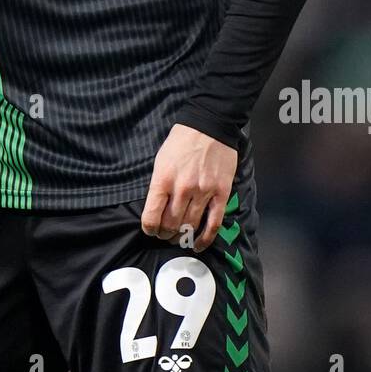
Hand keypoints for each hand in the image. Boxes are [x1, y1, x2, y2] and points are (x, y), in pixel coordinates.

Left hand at [141, 123, 237, 251]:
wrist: (209, 126)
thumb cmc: (181, 142)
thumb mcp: (160, 161)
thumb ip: (159, 186)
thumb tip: (157, 210)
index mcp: (163, 180)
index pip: (151, 217)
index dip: (149, 229)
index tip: (151, 229)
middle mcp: (182, 189)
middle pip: (171, 225)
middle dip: (165, 234)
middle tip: (165, 234)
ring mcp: (203, 192)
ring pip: (190, 227)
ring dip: (182, 237)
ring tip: (179, 237)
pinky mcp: (221, 194)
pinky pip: (213, 224)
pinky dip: (204, 239)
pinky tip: (197, 245)